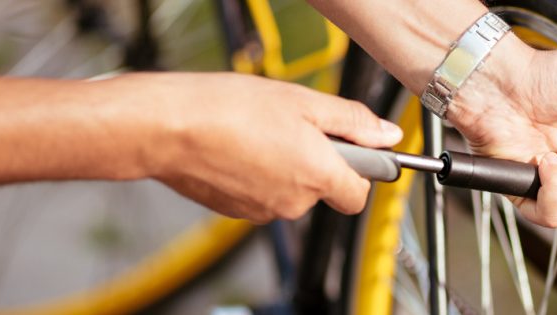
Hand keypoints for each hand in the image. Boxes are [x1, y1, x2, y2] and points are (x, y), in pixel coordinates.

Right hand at [125, 73, 400, 222]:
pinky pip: (261, 194)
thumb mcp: (304, 102)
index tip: (352, 149)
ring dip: (284, 166)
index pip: (358, 194)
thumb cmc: (230, 109)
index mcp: (318, 176)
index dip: (360, 171)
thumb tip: (388, 136)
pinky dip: (257, 174)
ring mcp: (262, 211)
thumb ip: (353, 122)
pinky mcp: (235, 211)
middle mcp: (294, 203)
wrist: (167, 127)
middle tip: (293, 127)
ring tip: (259, 133)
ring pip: (290, 191)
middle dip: (316, 162)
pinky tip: (239, 147)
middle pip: (323, 190)